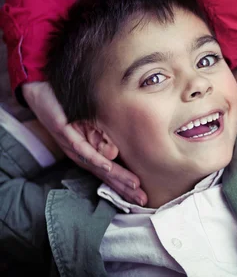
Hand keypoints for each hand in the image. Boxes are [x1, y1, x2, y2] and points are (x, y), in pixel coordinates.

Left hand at [22, 81, 146, 204]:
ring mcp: (70, 144)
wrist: (40, 91)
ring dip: (115, 177)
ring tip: (133, 185)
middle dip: (124, 188)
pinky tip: (108, 165)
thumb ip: (101, 138)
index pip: (107, 173)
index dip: (124, 186)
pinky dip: (95, 158)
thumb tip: (115, 155)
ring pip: (95, 165)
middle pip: (104, 175)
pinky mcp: (64, 131)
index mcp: (84, 152)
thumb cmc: (66, 107)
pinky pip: (81, 147)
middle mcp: (78, 153)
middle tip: (142, 200)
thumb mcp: (87, 122)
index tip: (141, 197)